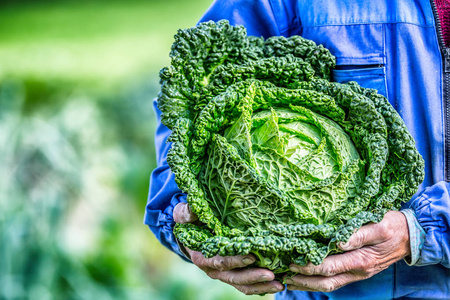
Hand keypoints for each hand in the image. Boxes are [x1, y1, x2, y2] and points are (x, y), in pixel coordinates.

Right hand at [173, 202, 284, 294]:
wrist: (189, 234)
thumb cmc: (189, 221)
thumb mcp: (184, 214)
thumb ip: (187, 212)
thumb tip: (192, 208)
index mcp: (202, 257)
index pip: (220, 262)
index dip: (235, 261)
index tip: (252, 257)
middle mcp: (213, 269)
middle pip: (234, 277)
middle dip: (253, 277)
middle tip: (272, 275)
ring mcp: (224, 274)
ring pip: (243, 285)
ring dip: (261, 286)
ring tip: (280, 285)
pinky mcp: (233, 274)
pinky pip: (247, 285)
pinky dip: (261, 286)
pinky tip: (277, 284)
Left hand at [285, 211, 410, 292]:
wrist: (411, 236)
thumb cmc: (393, 226)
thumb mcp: (378, 225)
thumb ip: (358, 234)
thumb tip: (337, 241)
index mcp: (362, 260)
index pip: (329, 267)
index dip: (309, 266)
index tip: (292, 261)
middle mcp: (358, 271)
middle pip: (326, 281)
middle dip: (303, 279)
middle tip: (284, 272)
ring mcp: (358, 274)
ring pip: (329, 285)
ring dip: (308, 284)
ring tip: (289, 279)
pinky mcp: (357, 271)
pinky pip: (335, 281)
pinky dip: (318, 282)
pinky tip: (305, 278)